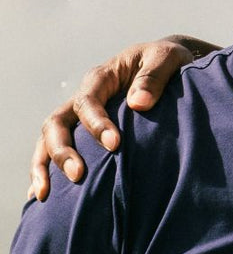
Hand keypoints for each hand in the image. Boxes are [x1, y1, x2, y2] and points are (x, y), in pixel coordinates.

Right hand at [29, 37, 215, 200]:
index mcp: (102, 77)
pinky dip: (47, 170)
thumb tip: (139, 104)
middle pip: (57, 122)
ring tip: (48, 194)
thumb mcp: (167, 58)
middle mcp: (85, 96)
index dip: (97, 123)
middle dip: (63, 150)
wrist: (166, 63)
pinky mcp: (84, 131)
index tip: (115, 144)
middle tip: (78, 175)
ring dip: (46, 165)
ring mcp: (80, 115)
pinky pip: (55, 149)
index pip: (88, 101)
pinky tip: (43, 195)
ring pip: (48, 138)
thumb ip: (154, 76)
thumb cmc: (168, 60)